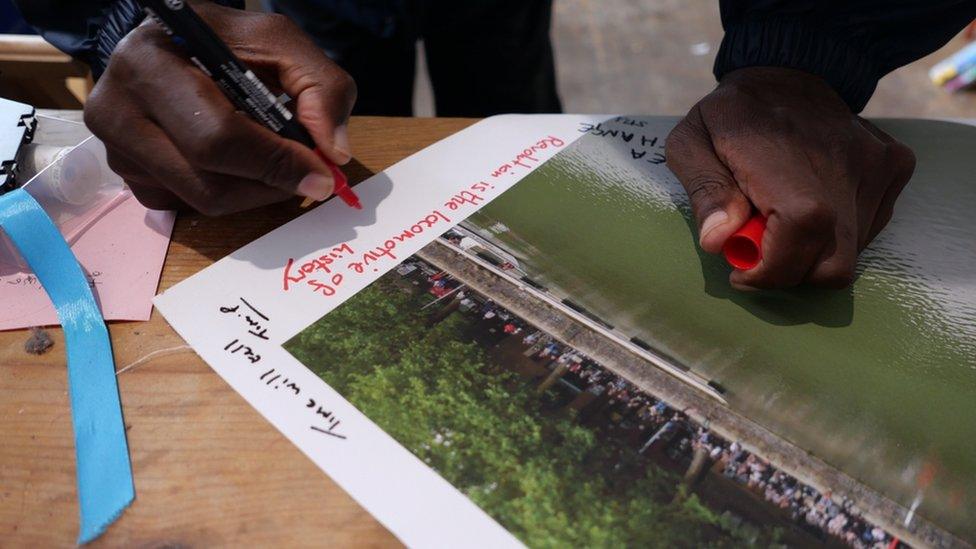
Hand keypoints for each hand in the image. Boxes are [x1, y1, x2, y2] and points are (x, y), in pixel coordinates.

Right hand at [85, 3, 355, 214]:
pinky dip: (227, 193)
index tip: (320, 175)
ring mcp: (114, 148)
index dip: (275, 162)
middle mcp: (116, 107)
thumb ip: (320, 86)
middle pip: (208, 183)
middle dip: (270, 185)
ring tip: (275, 161)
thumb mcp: (279, 43)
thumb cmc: (226, 43)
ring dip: (254, 191)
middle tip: (307, 177)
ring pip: (202, 201)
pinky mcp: (125, 177)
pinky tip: (237, 163)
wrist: (175, 45)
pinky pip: (187, 206)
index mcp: (149, 61)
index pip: (217, 136)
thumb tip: (332, 152)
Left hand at [665, 67, 914, 289]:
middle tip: (757, 249)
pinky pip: (867, 230)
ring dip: (810, 252)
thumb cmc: (732, 115)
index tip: (741, 270)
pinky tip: (810, 204)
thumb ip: (704, 190)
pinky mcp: (894, 169)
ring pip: (850, 252)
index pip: (802, 231)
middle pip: (832, 264)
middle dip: (789, 273)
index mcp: (786, 156)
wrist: (790, 70)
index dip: (773, 269)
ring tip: (781, 218)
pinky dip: (835, 234)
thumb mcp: (692, 142)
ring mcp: (876, 166)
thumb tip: (719, 240)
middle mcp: (842, 162)